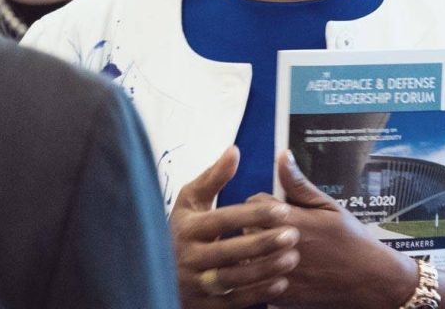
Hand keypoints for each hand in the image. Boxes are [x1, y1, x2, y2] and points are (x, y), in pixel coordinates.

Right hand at [169, 146, 301, 308]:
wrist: (151, 271)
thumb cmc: (181, 230)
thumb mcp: (190, 201)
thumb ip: (214, 178)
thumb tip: (234, 151)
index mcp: (187, 228)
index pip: (222, 220)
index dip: (253, 215)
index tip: (283, 210)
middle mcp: (187, 257)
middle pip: (227, 251)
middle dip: (262, 243)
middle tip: (293, 235)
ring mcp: (193, 284)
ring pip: (231, 279)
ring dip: (263, 270)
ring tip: (291, 258)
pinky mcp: (201, 305)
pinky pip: (231, 302)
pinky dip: (256, 293)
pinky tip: (280, 282)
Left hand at [255, 149, 419, 307]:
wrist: (368, 279)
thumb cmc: (351, 241)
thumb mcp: (329, 207)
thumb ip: (300, 184)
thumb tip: (284, 157)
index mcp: (291, 221)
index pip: (253, 203)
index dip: (263, 205)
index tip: (276, 211)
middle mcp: (280, 246)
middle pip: (246, 228)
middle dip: (258, 227)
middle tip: (278, 232)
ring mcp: (278, 272)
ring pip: (247, 256)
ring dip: (257, 252)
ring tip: (276, 252)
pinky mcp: (279, 294)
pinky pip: (256, 281)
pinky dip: (263, 275)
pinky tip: (280, 271)